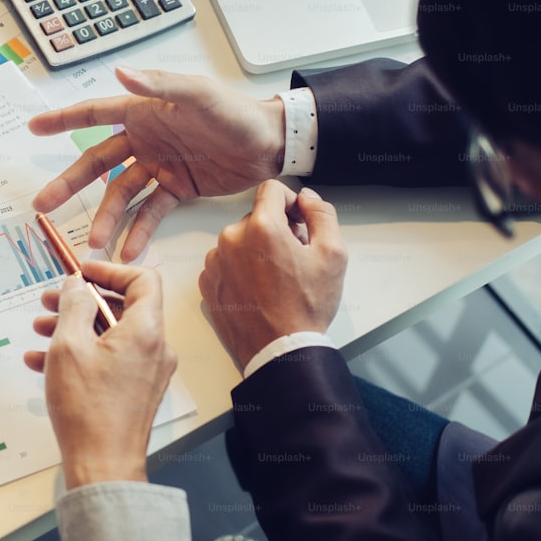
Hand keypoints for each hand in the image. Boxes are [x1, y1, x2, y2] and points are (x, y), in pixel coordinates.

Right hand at [25, 261, 175, 488]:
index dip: (111, 270)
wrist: (102, 466)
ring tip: (40, 329)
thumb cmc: (87, 409)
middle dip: (81, 301)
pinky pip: (109, 359)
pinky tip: (42, 361)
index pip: (143, 279)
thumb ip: (73, 305)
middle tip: (50, 300)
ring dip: (75, 327)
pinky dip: (81, 353)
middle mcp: (154, 348)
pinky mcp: (136, 390)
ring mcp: (147, 371)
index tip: (81, 272)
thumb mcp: (69, 346)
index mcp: (146, 330)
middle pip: (122, 307)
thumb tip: (76, 284)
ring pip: (111, 334)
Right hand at [30, 66, 285, 260]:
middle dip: (69, 183)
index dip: (62, 120)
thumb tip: (121, 73)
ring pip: (121, 195)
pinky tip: (129, 251)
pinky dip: (139, 231)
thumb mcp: (199, 95)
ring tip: (93, 243)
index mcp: (144, 112)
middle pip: (97, 163)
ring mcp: (159, 166)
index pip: (94, 114)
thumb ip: (160, 87)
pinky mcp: (177, 189)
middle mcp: (145, 139)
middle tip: (43, 204)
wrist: (271, 144)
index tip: (33, 128)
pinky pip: (151, 212)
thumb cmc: (236, 112)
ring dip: (107, 218)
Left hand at [198, 180, 346, 368]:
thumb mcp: (333, 254)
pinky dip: (240, 269)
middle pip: (256, 217)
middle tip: (294, 258)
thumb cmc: (305, 308)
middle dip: (276, 230)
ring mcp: (215, 261)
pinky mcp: (207, 281)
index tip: (298, 220)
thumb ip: (321, 214)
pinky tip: (258, 289)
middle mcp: (231, 239)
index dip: (290, 201)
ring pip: (239, 240)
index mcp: (262, 227)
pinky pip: (225, 262)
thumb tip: (306, 197)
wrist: (279, 351)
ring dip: (256, 250)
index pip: (271, 189)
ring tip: (275, 278)